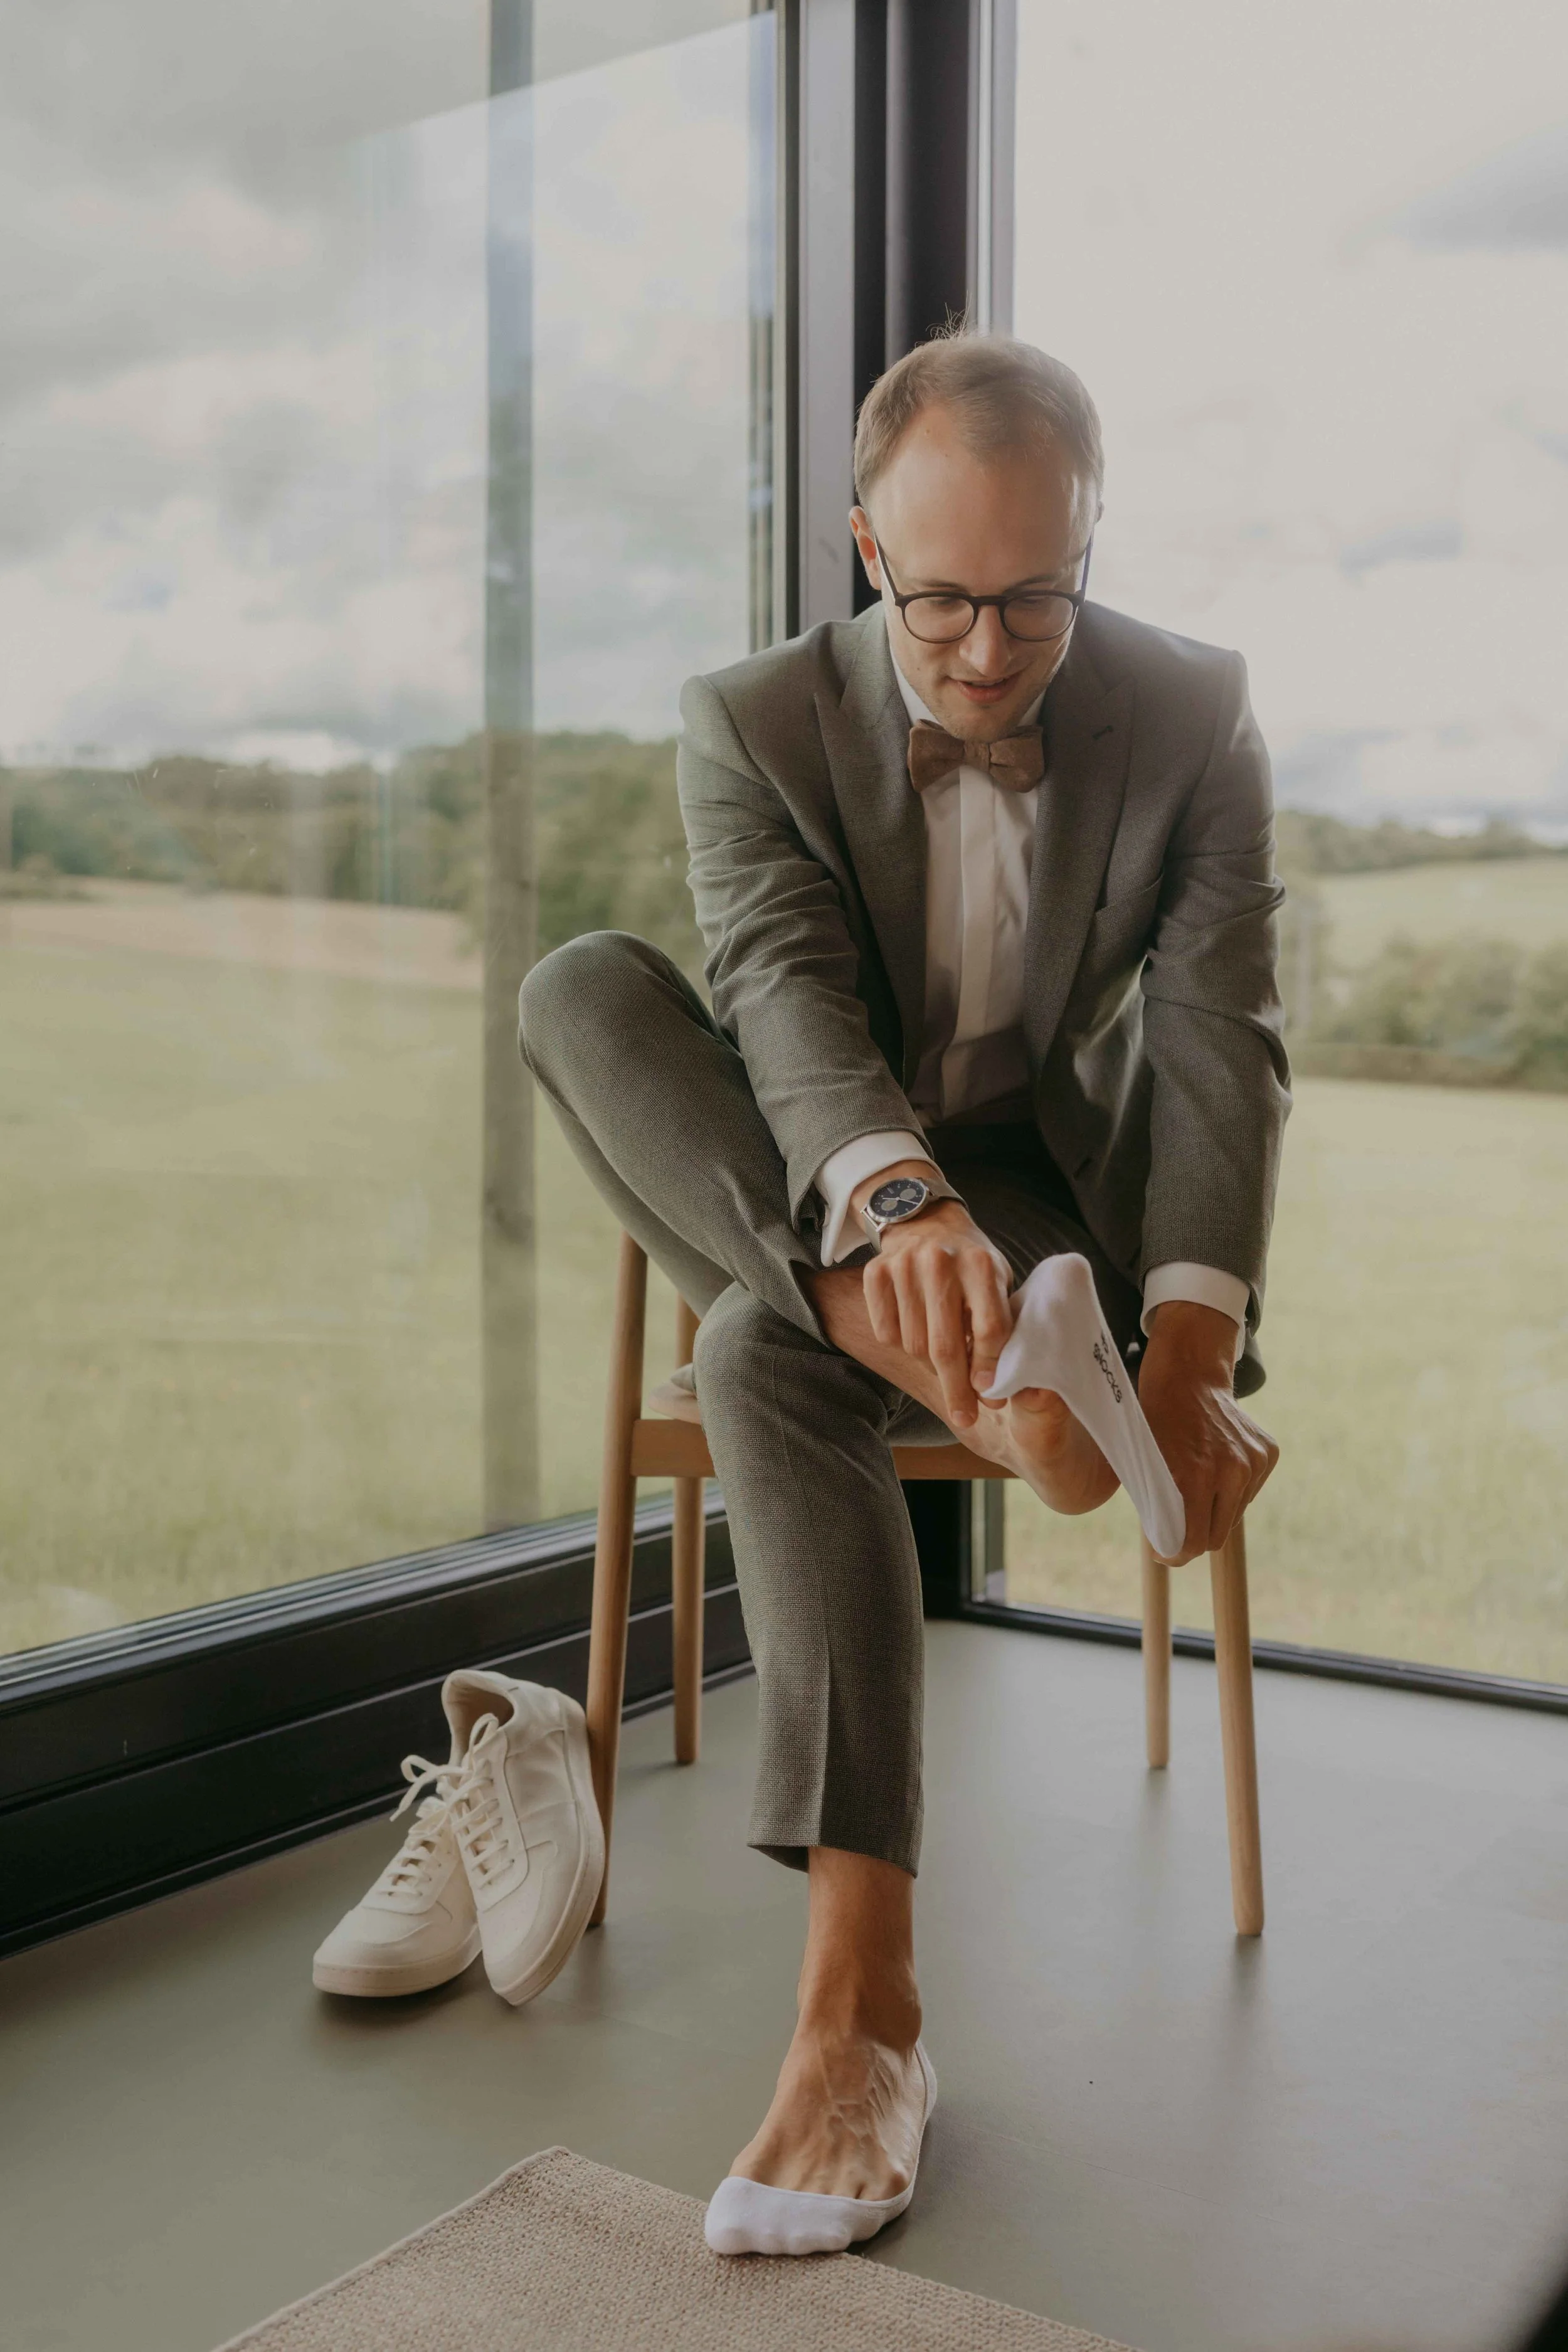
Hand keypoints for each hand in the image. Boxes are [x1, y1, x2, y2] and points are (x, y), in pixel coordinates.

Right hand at [856, 1165, 1013, 1430]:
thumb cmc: (970, 1263)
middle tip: (965, 1417)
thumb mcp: (996, 1283)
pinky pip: (886, 1332)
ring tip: (943, 1357)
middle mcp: (940, 1261)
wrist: (926, 1221)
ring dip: (930, 1364)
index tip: (990, 1397)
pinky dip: (901, 1343)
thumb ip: (999, 1326)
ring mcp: (903, 1265)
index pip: (988, 1329)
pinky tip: (916, 1331)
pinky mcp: (874, 1272)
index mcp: (980, 1263)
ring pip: (914, 1345)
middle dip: (957, 1390)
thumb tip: (989, 1389)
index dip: (990, 1369)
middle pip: (946, 1345)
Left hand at [1138, 1301, 1277, 1564]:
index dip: (1175, 1554)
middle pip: (1216, 1537)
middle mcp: (1233, 1470)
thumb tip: (1167, 1547)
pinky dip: (1229, 1493)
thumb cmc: (1156, 1419)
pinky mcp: (1268, 1453)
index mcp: (1197, 1474)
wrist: (1188, 1375)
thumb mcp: (1145, 1462)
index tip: (1164, 1552)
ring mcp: (1254, 1460)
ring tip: (1192, 1492)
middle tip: (1174, 1530)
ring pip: (1233, 1516)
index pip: (1193, 1542)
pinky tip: (1214, 1472)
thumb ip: (1155, 1506)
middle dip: (1193, 1539)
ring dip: (1212, 1514)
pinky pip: (1247, 1493)